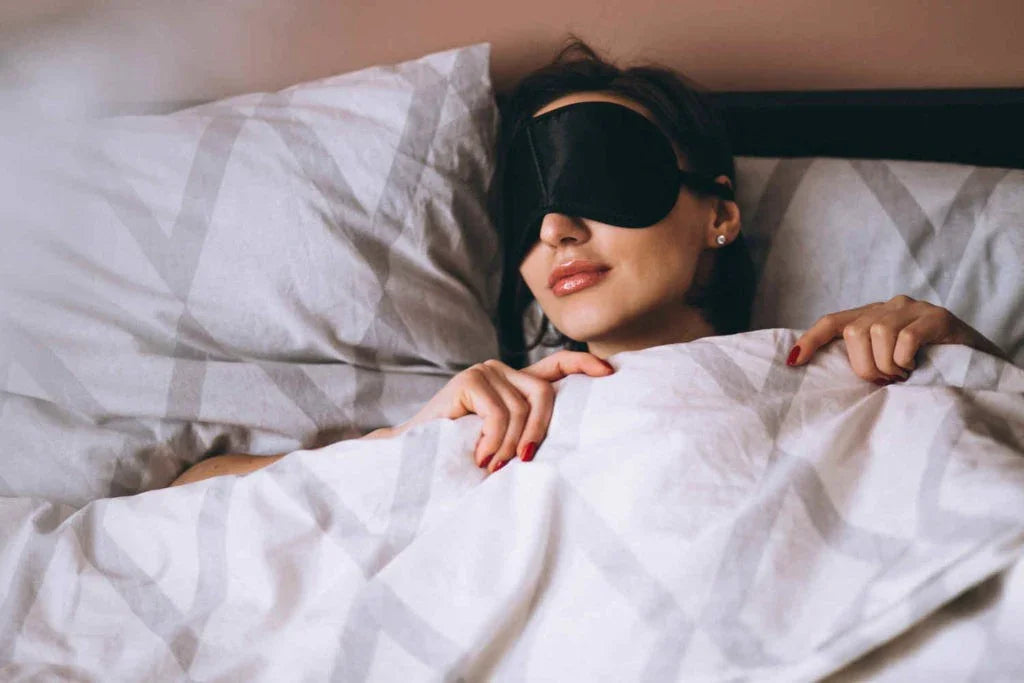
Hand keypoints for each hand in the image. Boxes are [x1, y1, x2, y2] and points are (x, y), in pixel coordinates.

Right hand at [392, 351, 614, 472]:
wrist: (411, 457)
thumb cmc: (459, 455)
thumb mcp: (501, 443)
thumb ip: (525, 431)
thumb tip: (571, 442)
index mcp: (514, 383)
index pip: (556, 365)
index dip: (583, 365)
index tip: (609, 372)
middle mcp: (502, 371)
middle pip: (544, 394)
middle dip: (540, 431)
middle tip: (524, 461)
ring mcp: (484, 372)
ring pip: (520, 410)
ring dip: (508, 446)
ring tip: (492, 467)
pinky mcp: (469, 381)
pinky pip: (498, 415)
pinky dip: (493, 441)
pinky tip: (479, 457)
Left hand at [786, 295, 1006, 383]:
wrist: (979, 362)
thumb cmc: (928, 366)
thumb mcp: (889, 363)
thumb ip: (864, 361)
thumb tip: (828, 380)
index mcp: (872, 317)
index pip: (833, 322)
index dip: (811, 340)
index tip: (792, 362)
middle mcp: (889, 307)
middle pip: (854, 332)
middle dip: (864, 366)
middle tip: (886, 380)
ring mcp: (913, 309)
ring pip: (876, 333)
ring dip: (887, 365)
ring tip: (904, 374)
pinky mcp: (937, 317)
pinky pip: (905, 337)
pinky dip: (903, 359)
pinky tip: (914, 367)